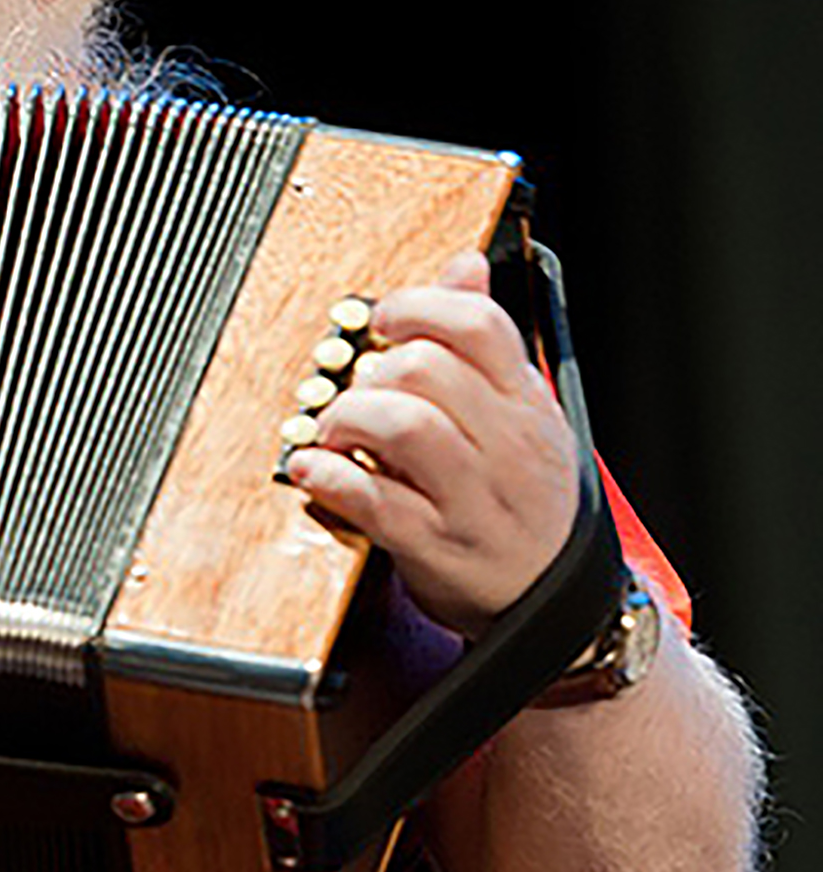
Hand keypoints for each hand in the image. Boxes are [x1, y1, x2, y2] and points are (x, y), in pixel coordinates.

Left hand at [284, 251, 577, 637]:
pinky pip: (373, 501)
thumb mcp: (524, 412)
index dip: (418, 306)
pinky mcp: (433, 546)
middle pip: (426, 369)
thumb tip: (464, 265)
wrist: (558, 606)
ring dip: (349, 417)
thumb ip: (486, 339)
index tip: (383, 319)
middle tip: (356, 388)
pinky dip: (330, 477)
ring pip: (403, 427)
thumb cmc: (525, 497)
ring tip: (335, 428)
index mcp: (526, 404)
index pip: (478, 325)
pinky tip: (312, 467)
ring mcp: (470, 499)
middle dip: (372, 369)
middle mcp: (504, 446)